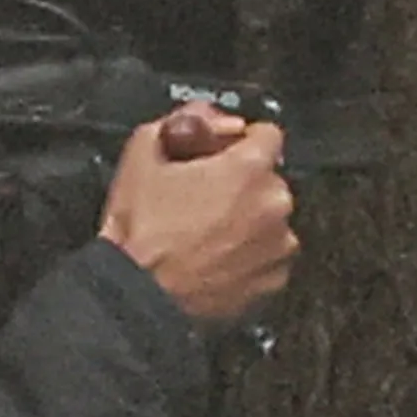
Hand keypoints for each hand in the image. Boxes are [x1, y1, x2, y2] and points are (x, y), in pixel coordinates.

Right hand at [99, 102, 297, 324]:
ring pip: (270, 219)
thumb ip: (181, 122)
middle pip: (268, 179)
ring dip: (248, 220)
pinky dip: (249, 255)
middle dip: (242, 183)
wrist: (138, 294)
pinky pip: (268, 256)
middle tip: (205, 197)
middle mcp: (273, 204)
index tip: (226, 152)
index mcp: (249, 168)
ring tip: (207, 233)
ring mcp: (277, 245)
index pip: (268, 134)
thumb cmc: (142, 231)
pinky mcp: (273, 280)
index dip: (242, 140)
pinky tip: (216, 257)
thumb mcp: (143, 153)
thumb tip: (207, 122)